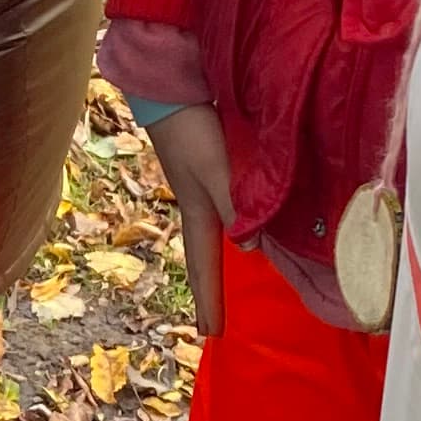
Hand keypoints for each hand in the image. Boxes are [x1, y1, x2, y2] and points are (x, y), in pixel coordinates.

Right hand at [146, 103, 236, 338]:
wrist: (169, 85)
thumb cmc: (190, 130)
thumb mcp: (215, 171)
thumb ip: (236, 206)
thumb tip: (251, 249)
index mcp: (198, 212)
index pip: (203, 266)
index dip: (208, 300)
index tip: (210, 334)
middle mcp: (200, 203)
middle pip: (207, 254)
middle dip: (211, 287)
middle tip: (215, 320)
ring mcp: (203, 184)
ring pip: (219, 229)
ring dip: (224, 256)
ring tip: (235, 276)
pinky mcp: (212, 163)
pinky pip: (230, 205)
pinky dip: (238, 222)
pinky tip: (248, 218)